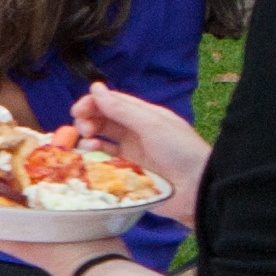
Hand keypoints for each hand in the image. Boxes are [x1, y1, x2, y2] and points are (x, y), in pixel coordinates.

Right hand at [71, 82, 209, 202]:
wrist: (198, 187)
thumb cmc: (180, 150)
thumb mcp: (151, 124)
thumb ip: (122, 108)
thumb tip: (96, 88)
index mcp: (143, 116)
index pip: (112, 103)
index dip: (93, 103)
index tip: (78, 109)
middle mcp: (134, 132)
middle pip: (102, 121)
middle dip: (88, 120)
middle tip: (84, 128)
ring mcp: (130, 154)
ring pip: (100, 141)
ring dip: (88, 138)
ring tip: (87, 141)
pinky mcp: (127, 174)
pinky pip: (104, 163)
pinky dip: (93, 157)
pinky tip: (91, 155)